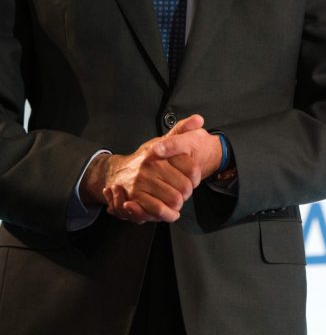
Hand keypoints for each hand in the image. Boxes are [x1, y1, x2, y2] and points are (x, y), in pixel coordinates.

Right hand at [83, 115, 215, 223]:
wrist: (118, 173)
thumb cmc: (147, 159)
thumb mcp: (162, 141)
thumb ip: (181, 130)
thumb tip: (199, 119)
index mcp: (160, 151)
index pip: (192, 167)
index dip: (196, 177)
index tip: (194, 179)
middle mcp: (150, 166)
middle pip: (185, 187)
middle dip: (187, 193)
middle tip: (183, 193)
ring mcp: (141, 182)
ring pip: (174, 200)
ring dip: (178, 204)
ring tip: (176, 202)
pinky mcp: (135, 198)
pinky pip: (159, 210)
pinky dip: (168, 214)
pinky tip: (170, 212)